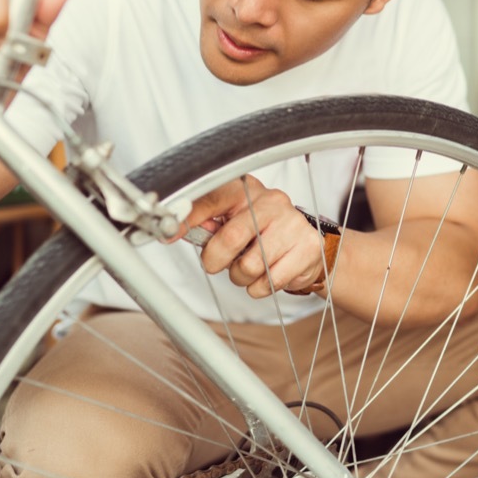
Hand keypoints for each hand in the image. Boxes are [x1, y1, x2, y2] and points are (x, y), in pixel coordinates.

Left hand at [182, 176, 326, 297]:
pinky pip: (269, 282)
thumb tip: (173, 227)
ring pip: (249, 266)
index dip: (189, 217)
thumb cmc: (262, 234)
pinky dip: (260, 287)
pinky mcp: (308, 248)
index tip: (169, 232)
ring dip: (240, 277)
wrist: (305, 248)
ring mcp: (292, 224)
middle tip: (217, 263)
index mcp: (247, 190)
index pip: (213, 198)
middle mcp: (271, 201)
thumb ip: (208, 222)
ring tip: (248, 267)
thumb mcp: (234, 220)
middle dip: (216, 260)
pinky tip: (266, 275)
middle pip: (230, 239)